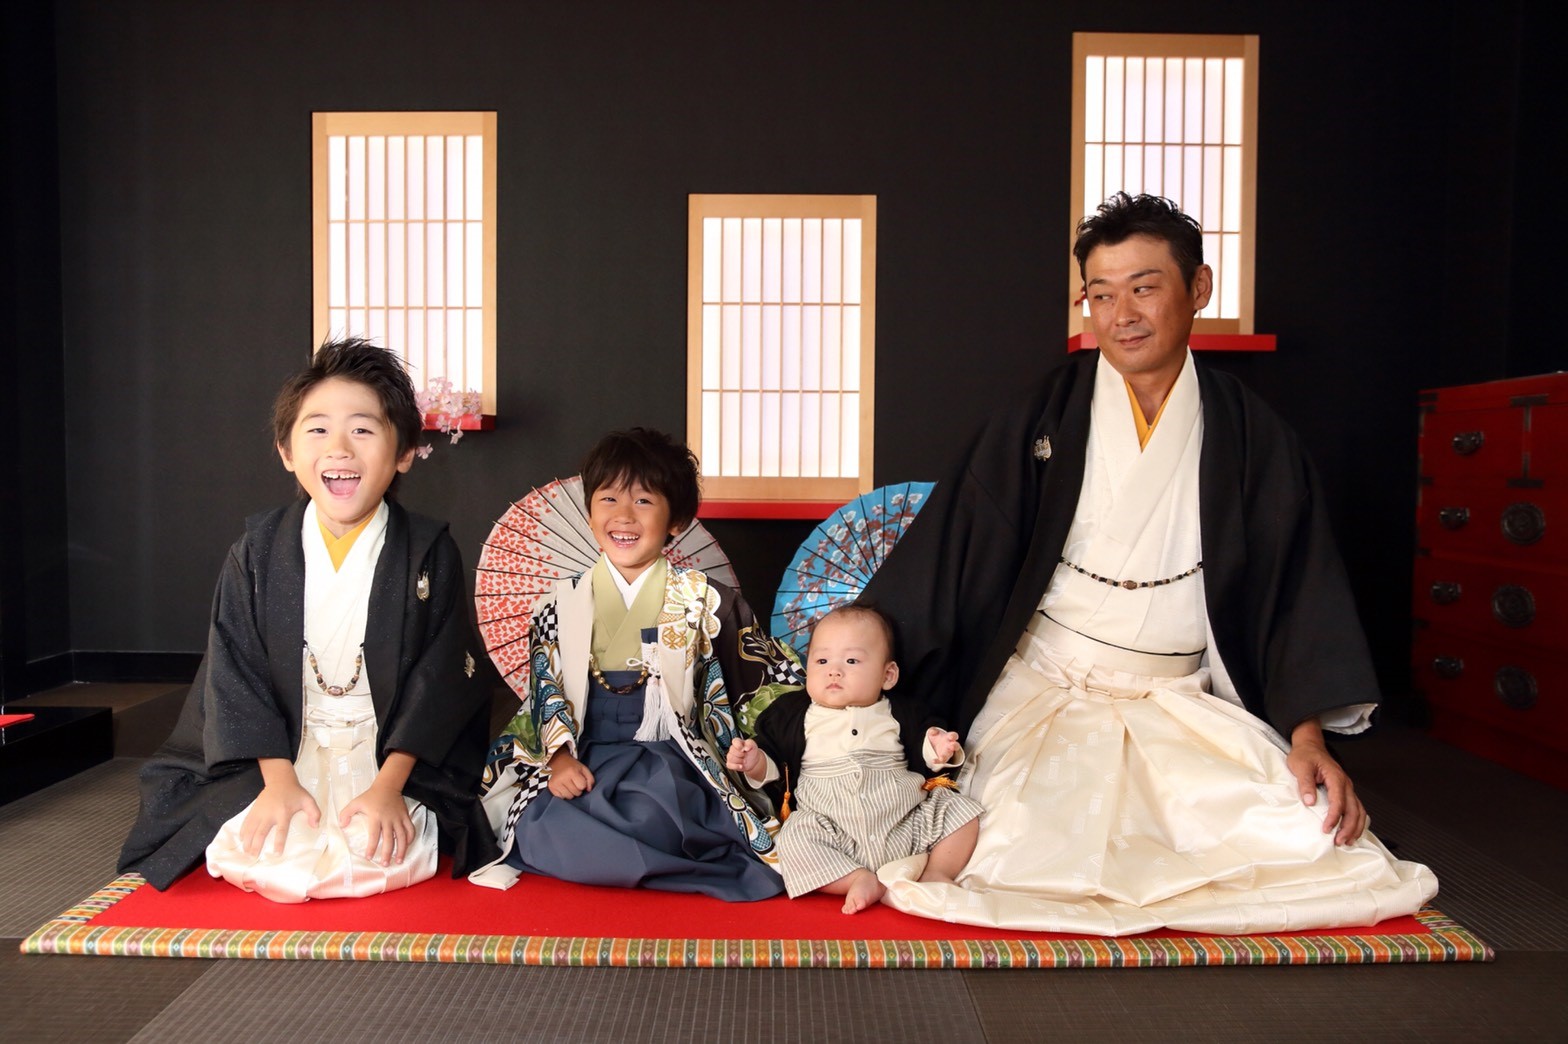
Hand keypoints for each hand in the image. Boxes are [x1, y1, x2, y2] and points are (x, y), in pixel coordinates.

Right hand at [240, 774, 319, 856]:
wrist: (280, 780)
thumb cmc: (295, 793)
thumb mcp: (308, 800)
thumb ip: (314, 813)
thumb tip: (315, 826)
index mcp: (283, 813)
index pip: (281, 830)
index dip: (279, 842)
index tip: (277, 854)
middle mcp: (269, 813)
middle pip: (261, 832)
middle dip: (256, 845)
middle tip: (254, 857)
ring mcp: (259, 812)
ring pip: (251, 829)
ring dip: (247, 841)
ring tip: (246, 852)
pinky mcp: (253, 810)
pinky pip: (246, 823)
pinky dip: (243, 832)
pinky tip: (242, 840)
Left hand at [340, 784, 414, 865]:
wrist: (388, 785)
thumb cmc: (370, 796)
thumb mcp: (356, 802)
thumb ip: (346, 813)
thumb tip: (342, 826)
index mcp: (376, 817)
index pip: (374, 835)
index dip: (372, 847)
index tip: (369, 857)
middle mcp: (388, 819)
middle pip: (389, 839)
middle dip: (388, 853)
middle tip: (386, 864)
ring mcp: (398, 818)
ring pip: (402, 836)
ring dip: (402, 849)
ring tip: (399, 861)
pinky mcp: (405, 816)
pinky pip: (410, 829)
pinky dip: (410, 838)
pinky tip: (407, 846)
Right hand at [547, 748, 593, 798]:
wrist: (559, 761)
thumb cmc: (573, 766)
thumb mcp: (584, 769)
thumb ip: (590, 779)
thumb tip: (589, 790)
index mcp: (572, 771)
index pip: (582, 786)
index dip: (583, 784)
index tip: (580, 780)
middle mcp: (562, 777)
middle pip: (576, 793)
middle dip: (578, 789)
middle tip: (575, 783)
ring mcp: (555, 783)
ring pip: (569, 797)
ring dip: (571, 793)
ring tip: (569, 785)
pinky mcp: (551, 787)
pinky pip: (561, 797)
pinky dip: (564, 794)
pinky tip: (564, 787)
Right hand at [727, 738, 763, 777]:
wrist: (753, 761)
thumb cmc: (752, 751)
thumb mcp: (753, 745)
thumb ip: (750, 743)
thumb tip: (745, 747)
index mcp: (738, 742)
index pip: (734, 741)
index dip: (738, 745)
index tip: (743, 749)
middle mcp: (733, 749)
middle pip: (732, 750)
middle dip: (740, 754)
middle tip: (745, 755)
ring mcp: (731, 756)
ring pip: (730, 758)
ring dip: (739, 760)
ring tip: (744, 761)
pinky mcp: (730, 763)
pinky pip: (729, 765)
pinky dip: (735, 766)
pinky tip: (741, 766)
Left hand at [926, 727, 960, 764]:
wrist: (932, 745)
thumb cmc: (936, 737)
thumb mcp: (932, 732)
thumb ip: (932, 730)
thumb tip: (933, 732)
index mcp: (949, 737)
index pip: (954, 735)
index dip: (953, 736)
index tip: (951, 737)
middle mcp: (950, 745)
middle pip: (956, 746)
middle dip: (954, 746)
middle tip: (952, 747)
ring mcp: (948, 752)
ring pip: (950, 754)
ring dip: (946, 756)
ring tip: (941, 758)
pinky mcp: (944, 758)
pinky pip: (942, 760)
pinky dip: (938, 761)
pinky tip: (933, 761)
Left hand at [1287, 719, 1366, 844]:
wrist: (1310, 746)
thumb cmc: (1305, 755)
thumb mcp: (1300, 766)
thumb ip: (1305, 784)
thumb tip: (1309, 801)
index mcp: (1336, 777)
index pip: (1338, 801)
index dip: (1334, 817)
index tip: (1326, 829)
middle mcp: (1345, 784)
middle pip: (1353, 809)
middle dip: (1348, 828)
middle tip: (1339, 842)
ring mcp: (1347, 788)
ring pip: (1359, 810)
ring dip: (1355, 827)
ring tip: (1347, 842)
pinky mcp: (1345, 792)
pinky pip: (1356, 808)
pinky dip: (1357, 822)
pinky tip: (1352, 832)